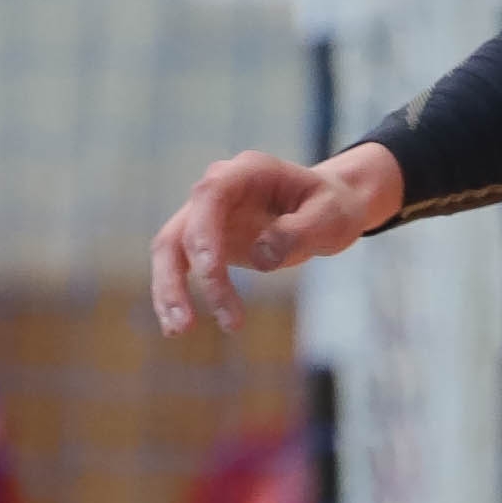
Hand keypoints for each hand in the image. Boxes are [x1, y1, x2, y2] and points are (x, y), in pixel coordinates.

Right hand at [153, 144, 398, 333]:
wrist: (330, 207)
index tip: (208, 271)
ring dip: (169, 290)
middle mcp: (218, 189)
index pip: (210, 195)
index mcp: (247, 171)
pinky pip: (182, 268)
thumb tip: (262, 256)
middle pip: (181, 230)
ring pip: (171, 251)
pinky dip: (177, 295)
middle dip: (178, 276)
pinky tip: (176, 327)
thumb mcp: (330, 216)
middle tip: (188, 322)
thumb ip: (297, 232)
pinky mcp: (208, 241)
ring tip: (177, 331)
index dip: (203, 233)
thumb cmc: (332, 207)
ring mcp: (208, 215)